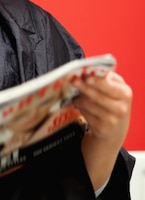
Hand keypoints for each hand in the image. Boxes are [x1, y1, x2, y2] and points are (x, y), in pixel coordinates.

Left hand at [72, 71, 131, 189]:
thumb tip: (94, 71)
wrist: (116, 127)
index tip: (86, 77)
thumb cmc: (115, 102)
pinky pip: (84, 113)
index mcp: (125, 94)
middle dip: (83, 87)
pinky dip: (79, 107)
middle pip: (96, 96)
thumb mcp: (117, 88)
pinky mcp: (101, 128)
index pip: (109, 86)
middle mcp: (120, 108)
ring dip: (79, 98)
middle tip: (74, 81)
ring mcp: (111, 120)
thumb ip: (108, 77)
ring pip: (88, 105)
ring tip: (76, 95)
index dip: (96, 82)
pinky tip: (79, 105)